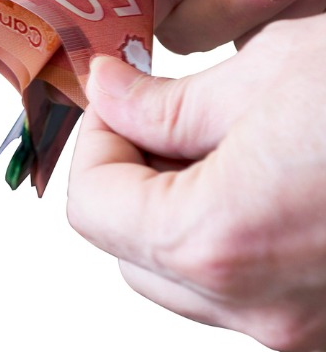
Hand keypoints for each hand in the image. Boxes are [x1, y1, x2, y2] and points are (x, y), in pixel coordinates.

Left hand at [67, 13, 325, 350]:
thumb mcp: (271, 71)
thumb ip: (164, 101)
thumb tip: (106, 96)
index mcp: (223, 240)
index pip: (93, 206)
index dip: (92, 142)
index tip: (116, 101)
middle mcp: (261, 307)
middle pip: (130, 252)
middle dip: (128, 180)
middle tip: (155, 119)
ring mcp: (305, 330)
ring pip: (183, 280)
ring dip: (175, 213)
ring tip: (215, 146)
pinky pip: (244, 292)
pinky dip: (229, 240)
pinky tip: (264, 179)